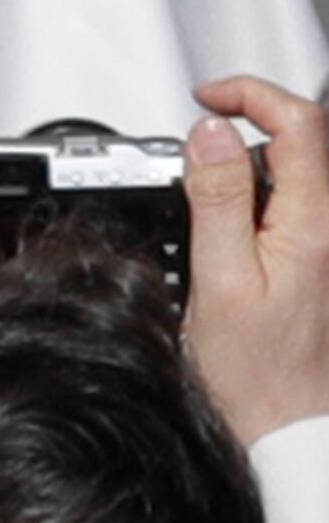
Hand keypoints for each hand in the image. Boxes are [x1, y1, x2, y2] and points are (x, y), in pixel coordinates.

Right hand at [188, 74, 328, 443]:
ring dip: (266, 158)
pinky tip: (245, 220)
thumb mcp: (217, 278)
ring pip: (311, 171)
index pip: (300, 125)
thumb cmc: (254, 372)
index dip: (250, 95)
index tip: (207, 101)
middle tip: (206, 134)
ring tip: (218, 187)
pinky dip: (275, 191)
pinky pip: (308, 205)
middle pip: (312, 140)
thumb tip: (210, 133)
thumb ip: (216, 198)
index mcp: (315, 227)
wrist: (289, 427)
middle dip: (258, 119)